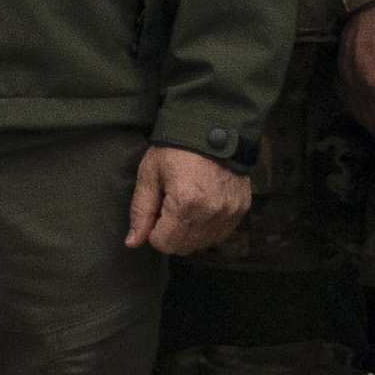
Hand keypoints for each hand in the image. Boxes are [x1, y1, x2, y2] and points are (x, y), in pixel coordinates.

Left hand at [128, 149, 252, 257]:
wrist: (213, 127)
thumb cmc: (177, 148)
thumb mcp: (150, 173)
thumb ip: (141, 210)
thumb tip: (132, 242)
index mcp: (186, 203)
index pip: (164, 243)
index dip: (154, 230)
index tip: (156, 210)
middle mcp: (211, 212)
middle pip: (183, 247)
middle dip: (171, 232)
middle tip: (170, 205)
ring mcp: (229, 212)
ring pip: (202, 243)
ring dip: (190, 231)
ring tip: (188, 202)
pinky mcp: (241, 209)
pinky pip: (220, 233)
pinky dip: (208, 226)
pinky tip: (203, 204)